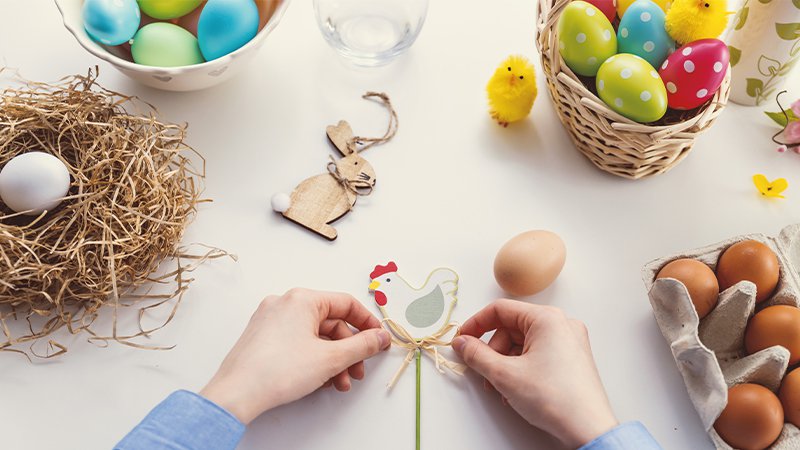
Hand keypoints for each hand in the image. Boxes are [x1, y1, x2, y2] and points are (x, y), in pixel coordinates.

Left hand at [200, 288, 390, 424]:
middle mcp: (284, 304)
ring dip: (332, 360)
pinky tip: (319, 379)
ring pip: (314, 336)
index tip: (378, 339)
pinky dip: (313, 359)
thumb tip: (379, 338)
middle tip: (357, 370)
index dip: (367, 323)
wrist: (237, 394)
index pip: (346, 303)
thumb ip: (362, 346)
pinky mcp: (263, 337)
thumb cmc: (276, 371)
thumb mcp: (331, 358)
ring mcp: (271, 320)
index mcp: (302, 299)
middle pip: (331, 323)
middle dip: (348, 351)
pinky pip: (298, 342)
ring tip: (338, 383)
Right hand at [452, 300, 617, 448]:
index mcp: (547, 318)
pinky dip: (522, 368)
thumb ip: (477, 354)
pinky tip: (517, 390)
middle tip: (483, 372)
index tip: (462, 340)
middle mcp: (561, 324)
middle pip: (511, 328)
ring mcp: (569, 341)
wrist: (588, 429)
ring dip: (505, 363)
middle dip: (493, 351)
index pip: (500, 310)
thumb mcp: (504, 374)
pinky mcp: (572, 358)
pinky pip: (538, 354)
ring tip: (502, 388)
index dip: (476, 324)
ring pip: (523, 343)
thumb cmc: (555, 398)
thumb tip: (462, 343)